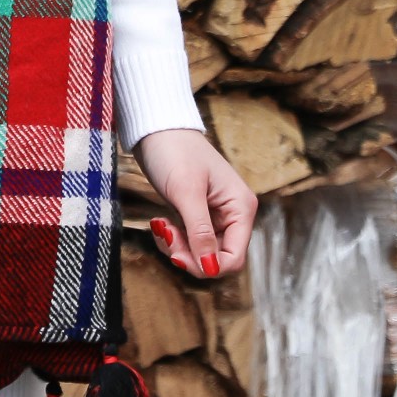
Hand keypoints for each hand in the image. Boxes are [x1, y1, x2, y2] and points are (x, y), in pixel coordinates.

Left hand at [138, 128, 255, 280]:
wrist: (156, 128)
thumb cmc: (175, 152)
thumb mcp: (187, 193)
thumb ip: (200, 232)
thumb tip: (210, 268)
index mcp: (241, 208)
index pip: (234, 257)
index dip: (209, 265)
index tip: (179, 256)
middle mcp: (232, 214)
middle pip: (217, 258)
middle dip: (190, 256)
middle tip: (166, 237)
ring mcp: (214, 215)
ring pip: (201, 252)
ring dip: (178, 247)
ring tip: (160, 226)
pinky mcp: (197, 214)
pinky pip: (189, 241)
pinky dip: (173, 239)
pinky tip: (160, 223)